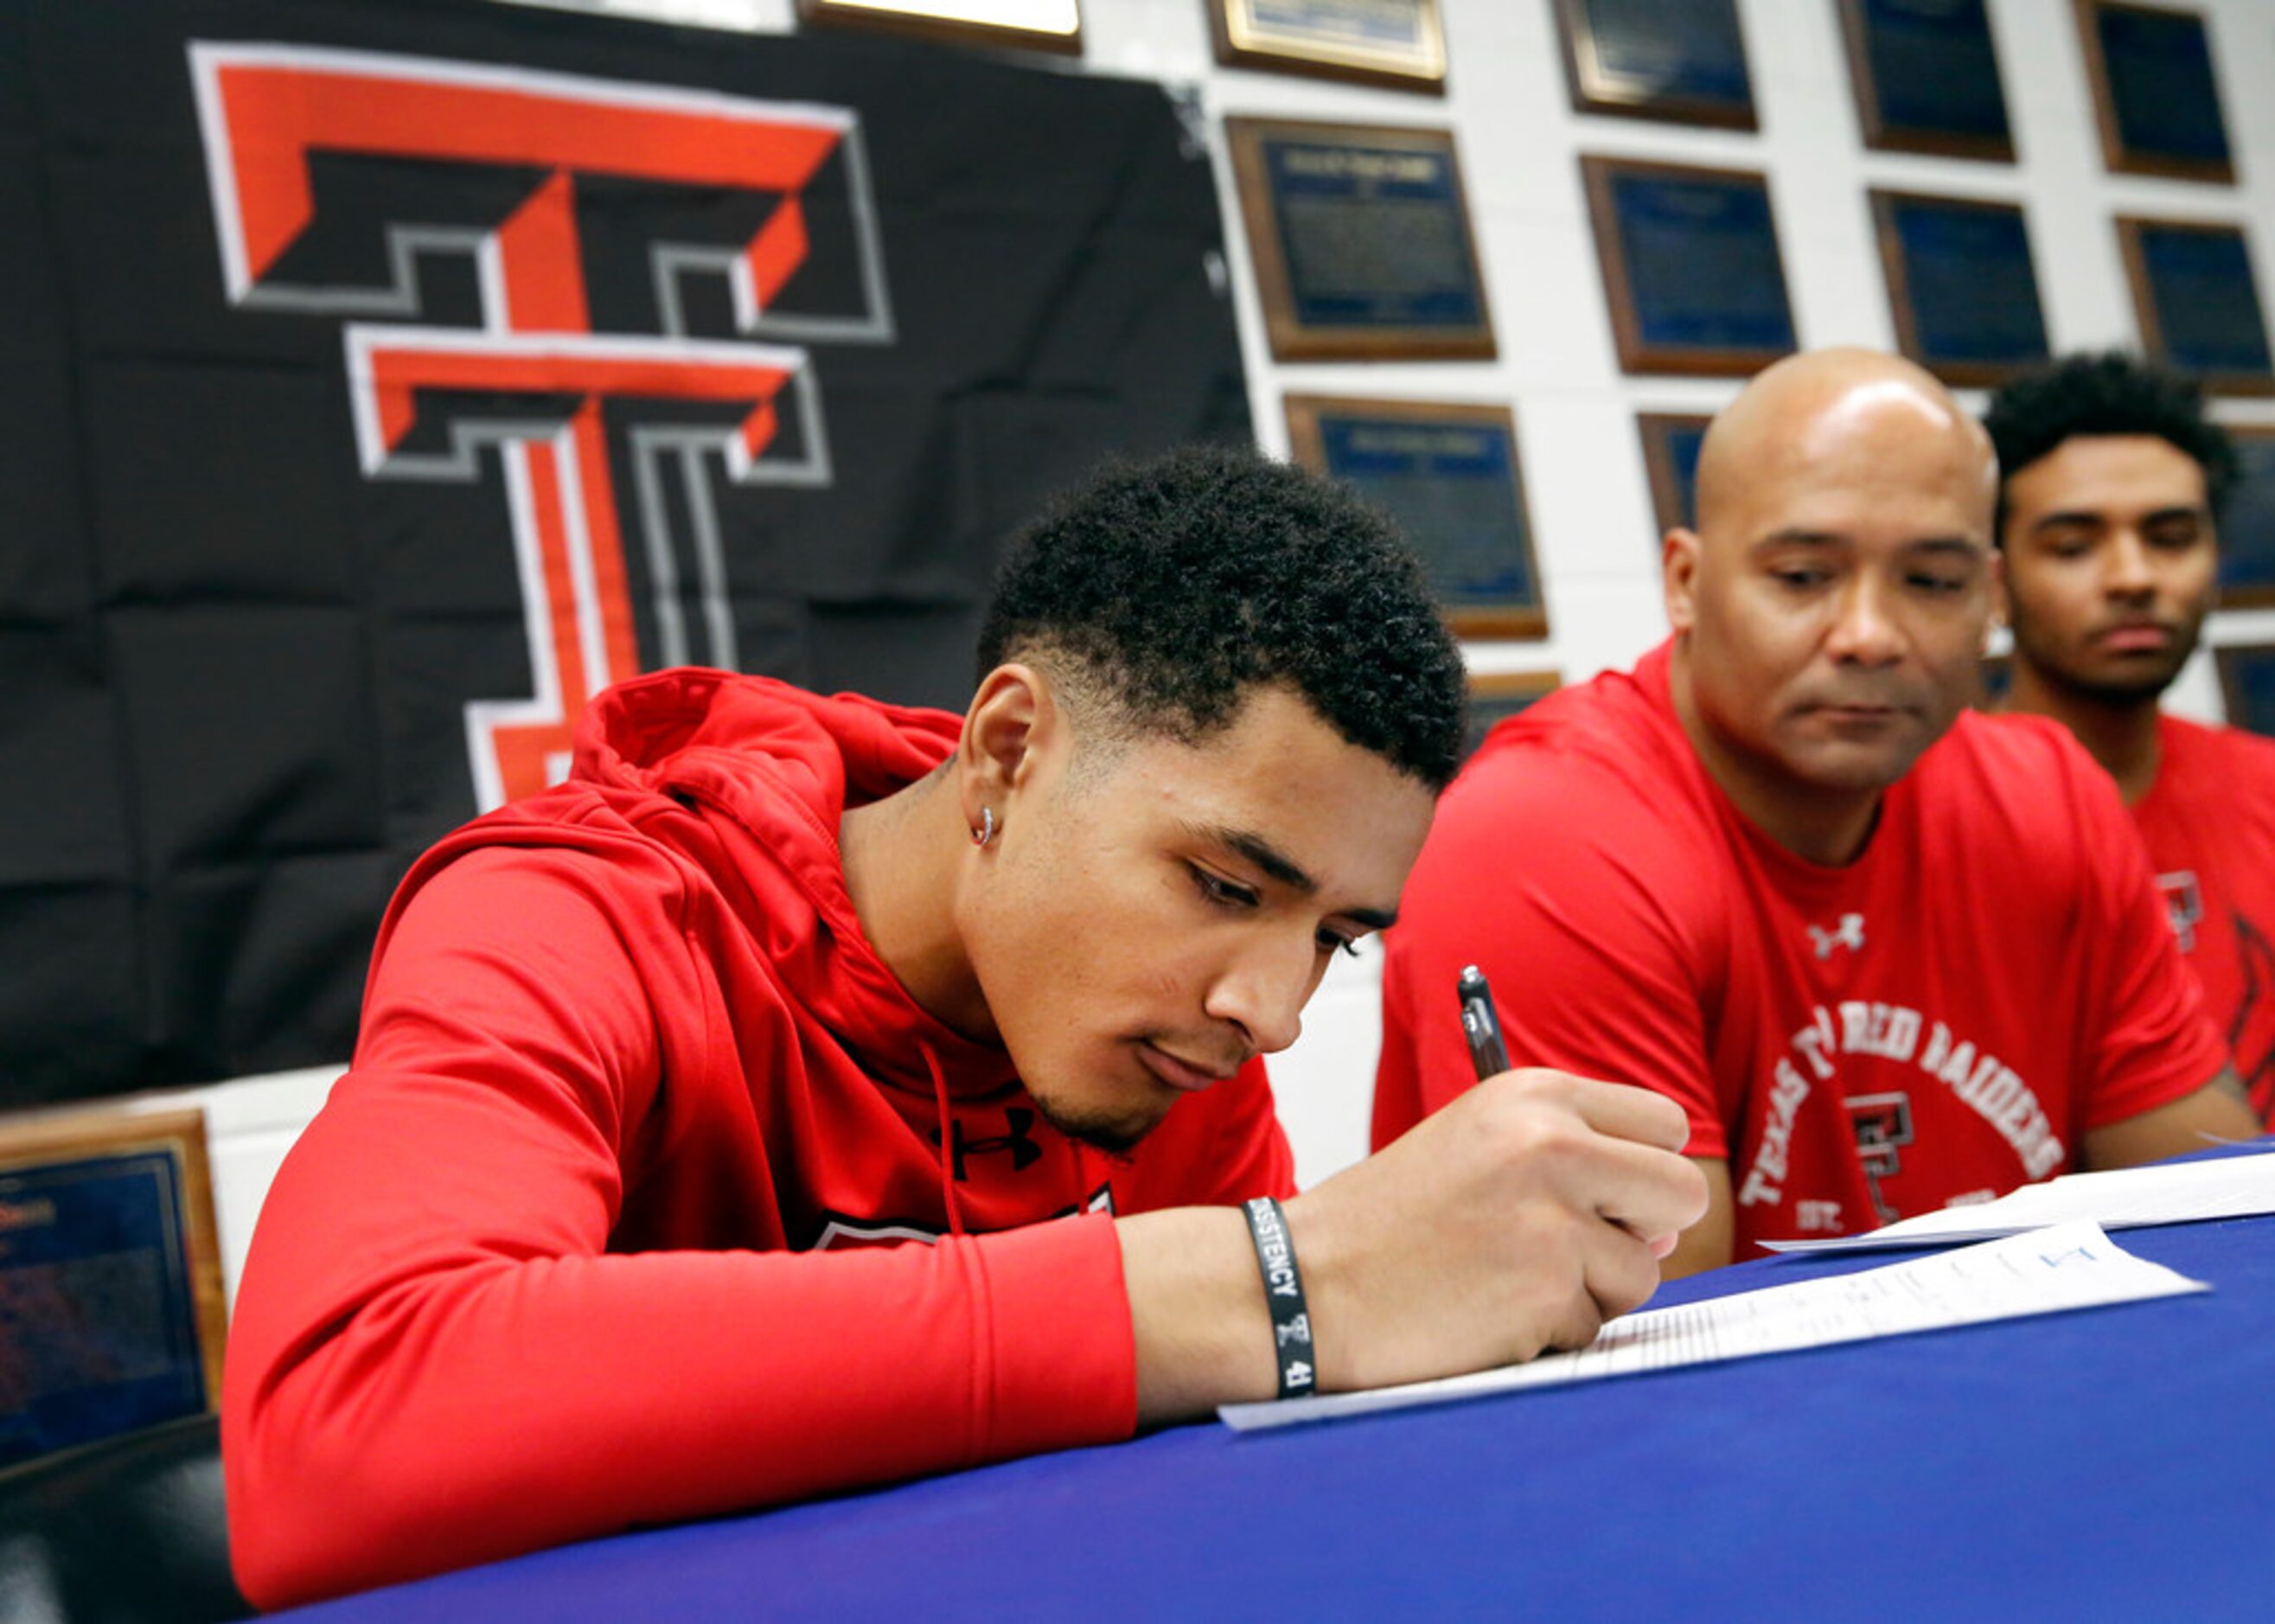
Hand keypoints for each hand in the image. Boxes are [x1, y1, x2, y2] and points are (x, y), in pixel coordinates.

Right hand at [1285, 1068, 1705, 1393]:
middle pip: (1681, 1193)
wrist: (1305, 1282)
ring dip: (1586, 1291)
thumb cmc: (1387, 1221)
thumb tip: (1662, 1221)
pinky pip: (1593, 1327)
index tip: (1611, 1196)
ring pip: (1641, 1273)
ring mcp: (1553, 1222)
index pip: (1665, 1125)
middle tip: (1578, 1248)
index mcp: (1534, 1095)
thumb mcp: (1476, 1143)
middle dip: (1645, 1232)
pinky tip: (1485, 1313)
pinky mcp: (1546, 1294)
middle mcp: (1553, 1145)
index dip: (1645, 1170)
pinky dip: (1548, 1332)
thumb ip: (1570, 1158)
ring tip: (1504, 1279)